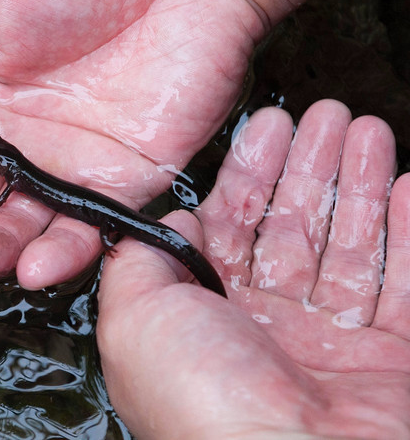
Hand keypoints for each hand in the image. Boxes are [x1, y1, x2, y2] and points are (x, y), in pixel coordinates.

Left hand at [98, 99, 409, 437]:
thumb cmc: (204, 401)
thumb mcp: (135, 317)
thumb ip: (141, 263)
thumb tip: (165, 225)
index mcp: (208, 319)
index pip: (232, 229)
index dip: (251, 175)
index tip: (270, 127)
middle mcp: (269, 331)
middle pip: (294, 229)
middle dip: (310, 168)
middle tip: (327, 116)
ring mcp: (334, 347)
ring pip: (351, 247)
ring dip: (361, 185)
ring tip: (369, 131)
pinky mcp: (392, 362)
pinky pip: (406, 285)